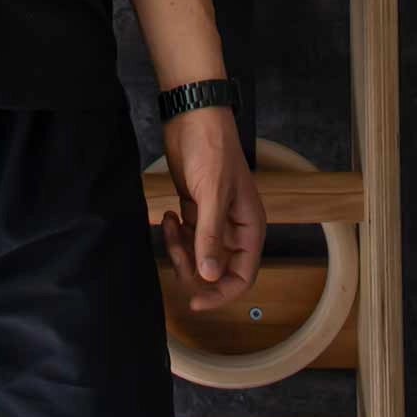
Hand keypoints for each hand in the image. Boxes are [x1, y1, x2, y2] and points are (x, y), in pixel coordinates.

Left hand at [159, 104, 265, 312]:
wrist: (192, 115)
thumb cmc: (211, 148)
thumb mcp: (212, 193)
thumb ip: (211, 236)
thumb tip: (209, 278)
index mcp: (249, 226)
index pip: (242, 275)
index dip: (221, 293)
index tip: (195, 301)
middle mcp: (234, 226)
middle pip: (217, 269)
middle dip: (194, 267)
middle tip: (174, 249)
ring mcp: (214, 217)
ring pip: (199, 254)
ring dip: (181, 249)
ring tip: (168, 223)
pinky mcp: (196, 207)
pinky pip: (186, 236)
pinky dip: (174, 234)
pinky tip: (167, 215)